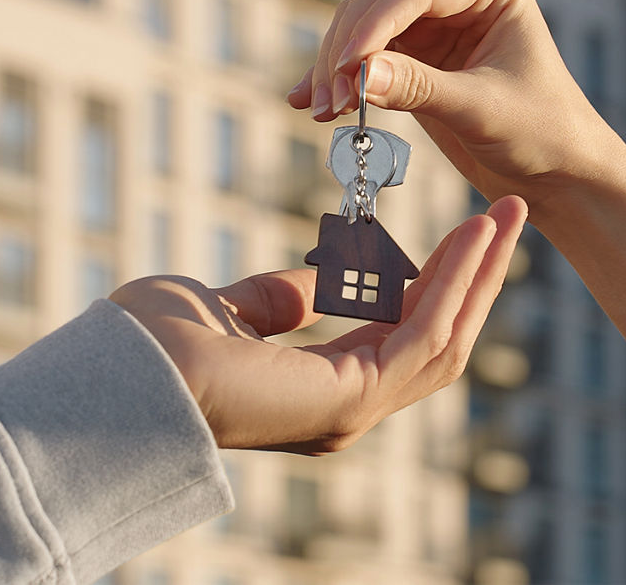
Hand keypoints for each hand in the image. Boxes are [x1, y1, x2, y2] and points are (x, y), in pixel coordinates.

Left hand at [111, 196, 526, 453]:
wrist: (119, 371)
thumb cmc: (152, 345)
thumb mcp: (231, 305)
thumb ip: (280, 299)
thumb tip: (317, 283)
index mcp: (321, 389)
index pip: (402, 334)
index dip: (439, 280)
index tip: (465, 230)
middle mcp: (347, 406)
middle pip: (439, 337)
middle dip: (476, 274)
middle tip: (506, 215)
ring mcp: (353, 410)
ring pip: (445, 337)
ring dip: (479, 272)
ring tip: (505, 216)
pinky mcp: (350, 399)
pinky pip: (425, 334)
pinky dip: (454, 282)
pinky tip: (472, 237)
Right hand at [286, 0, 624, 212]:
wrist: (556, 173)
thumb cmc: (543, 133)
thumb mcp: (481, 110)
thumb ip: (420, 89)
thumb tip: (357, 75)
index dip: (375, 25)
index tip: (347, 69)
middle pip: (377, 1)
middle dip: (348, 50)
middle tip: (331, 103)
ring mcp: (431, 20)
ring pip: (359, 26)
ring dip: (336, 67)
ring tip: (324, 114)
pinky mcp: (412, 54)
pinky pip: (360, 57)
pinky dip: (336, 79)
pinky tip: (305, 102)